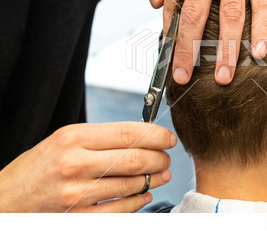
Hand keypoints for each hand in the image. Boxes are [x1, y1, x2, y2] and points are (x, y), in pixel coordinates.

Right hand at [0, 122, 176, 211]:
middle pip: (134, 159)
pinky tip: (144, 194)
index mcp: (73, 138)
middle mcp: (75, 163)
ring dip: (153, 180)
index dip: (156, 135)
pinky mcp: (78, 216)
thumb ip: (100, 138)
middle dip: (159, 158)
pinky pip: (120, 210)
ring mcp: (77, 193)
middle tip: (167, 158)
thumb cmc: (37, 168)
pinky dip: (138, 201)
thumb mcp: (64, 140)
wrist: (6, 200)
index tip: (168, 137)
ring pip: (131, 184)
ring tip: (161, 175)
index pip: (128, 132)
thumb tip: (140, 137)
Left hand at [137, 0, 266, 85]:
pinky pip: (263, 0)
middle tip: (185, 77)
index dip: (170, 34)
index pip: (172, 4)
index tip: (170, 60)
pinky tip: (260, 50)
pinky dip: (262, 27)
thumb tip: (155, 6)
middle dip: (189, 50)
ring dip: (228, 49)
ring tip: (225, 77)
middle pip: (196, 14)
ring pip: (231, 13)